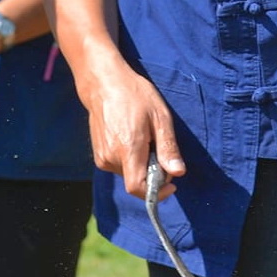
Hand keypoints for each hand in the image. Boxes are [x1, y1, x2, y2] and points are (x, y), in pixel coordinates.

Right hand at [79, 58, 183, 199]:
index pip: (138, 188)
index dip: (157, 193)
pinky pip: (120, 166)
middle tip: (158, 146)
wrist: (103, 83)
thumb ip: (168, 147)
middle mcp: (111, 157)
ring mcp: (101, 157)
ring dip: (141, 164)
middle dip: (153, 172)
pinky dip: (130, 159)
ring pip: (129, 173)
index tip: (171, 185)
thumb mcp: (159, 117)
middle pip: (136, 181)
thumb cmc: (134, 95)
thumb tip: (178, 172)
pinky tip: (131, 137)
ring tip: (143, 137)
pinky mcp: (98, 155)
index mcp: (128, 149)